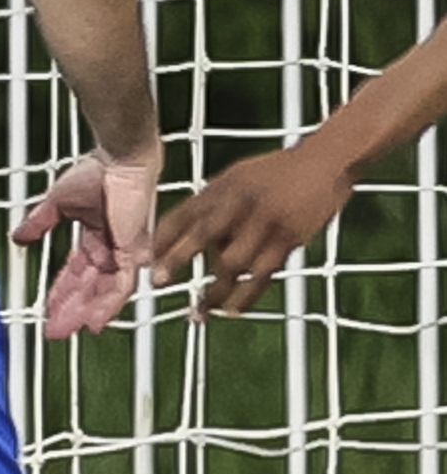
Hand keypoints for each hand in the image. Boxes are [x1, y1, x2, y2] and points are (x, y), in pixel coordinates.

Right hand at [11, 144, 161, 341]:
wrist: (119, 160)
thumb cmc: (97, 172)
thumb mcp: (57, 203)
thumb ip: (39, 224)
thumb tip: (18, 238)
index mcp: (95, 238)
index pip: (75, 274)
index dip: (61, 294)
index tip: (47, 311)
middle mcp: (111, 249)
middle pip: (89, 289)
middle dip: (70, 311)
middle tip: (54, 332)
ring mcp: (124, 253)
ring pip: (104, 293)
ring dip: (85, 313)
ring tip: (67, 330)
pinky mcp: (134, 253)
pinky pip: (121, 286)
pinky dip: (107, 305)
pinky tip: (94, 321)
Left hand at [147, 144, 356, 318]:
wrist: (326, 161)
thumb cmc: (280, 170)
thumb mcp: (238, 176)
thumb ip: (215, 204)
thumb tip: (196, 238)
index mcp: (221, 188)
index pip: (182, 214)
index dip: (161, 239)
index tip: (146, 260)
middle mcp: (237, 204)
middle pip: (201, 235)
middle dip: (176, 260)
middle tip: (158, 282)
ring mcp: (264, 222)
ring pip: (232, 262)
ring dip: (214, 290)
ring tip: (200, 312)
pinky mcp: (289, 238)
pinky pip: (263, 273)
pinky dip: (247, 295)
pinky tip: (234, 310)